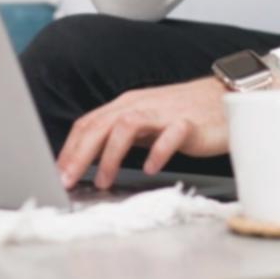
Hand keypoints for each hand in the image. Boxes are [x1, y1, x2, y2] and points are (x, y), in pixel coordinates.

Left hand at [56, 77, 229, 189]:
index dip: (69, 148)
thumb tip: (88, 160)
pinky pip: (169, 136)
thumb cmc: (182, 114)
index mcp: (126, 105)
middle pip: (101, 125)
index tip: (56, 173)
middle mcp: (141, 105)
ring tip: (103, 180)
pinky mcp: (188, 123)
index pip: (89, 123)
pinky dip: (157, 152)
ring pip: (127, 126)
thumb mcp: (144, 124)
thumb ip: (120, 137)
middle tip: (66, 179)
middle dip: (79, 154)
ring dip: (110, 154)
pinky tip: (150, 169)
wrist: (224, 98)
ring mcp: (164, 113)